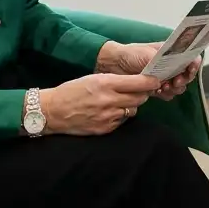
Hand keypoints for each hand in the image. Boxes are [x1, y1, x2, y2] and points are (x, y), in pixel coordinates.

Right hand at [37, 73, 158, 135]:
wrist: (52, 112)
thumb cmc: (72, 91)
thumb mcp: (93, 78)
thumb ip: (115, 81)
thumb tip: (137, 83)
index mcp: (106, 83)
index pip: (139, 83)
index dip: (150, 81)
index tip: (156, 80)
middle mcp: (109, 100)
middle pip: (140, 97)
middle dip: (143, 93)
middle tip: (140, 90)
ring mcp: (108, 116)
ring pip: (133, 109)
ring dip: (131, 105)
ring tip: (119, 101)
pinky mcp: (106, 129)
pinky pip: (122, 120)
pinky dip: (120, 115)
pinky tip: (109, 112)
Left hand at [98, 42, 200, 100]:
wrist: (114, 64)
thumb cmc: (132, 53)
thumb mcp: (149, 53)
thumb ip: (165, 59)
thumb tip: (176, 65)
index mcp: (171, 52)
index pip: (189, 57)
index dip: (193, 63)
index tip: (191, 68)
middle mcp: (170, 65)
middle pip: (186, 74)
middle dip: (184, 79)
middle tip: (175, 81)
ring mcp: (163, 77)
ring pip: (178, 86)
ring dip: (174, 88)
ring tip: (164, 87)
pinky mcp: (155, 88)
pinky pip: (167, 94)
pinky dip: (165, 94)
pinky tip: (157, 92)